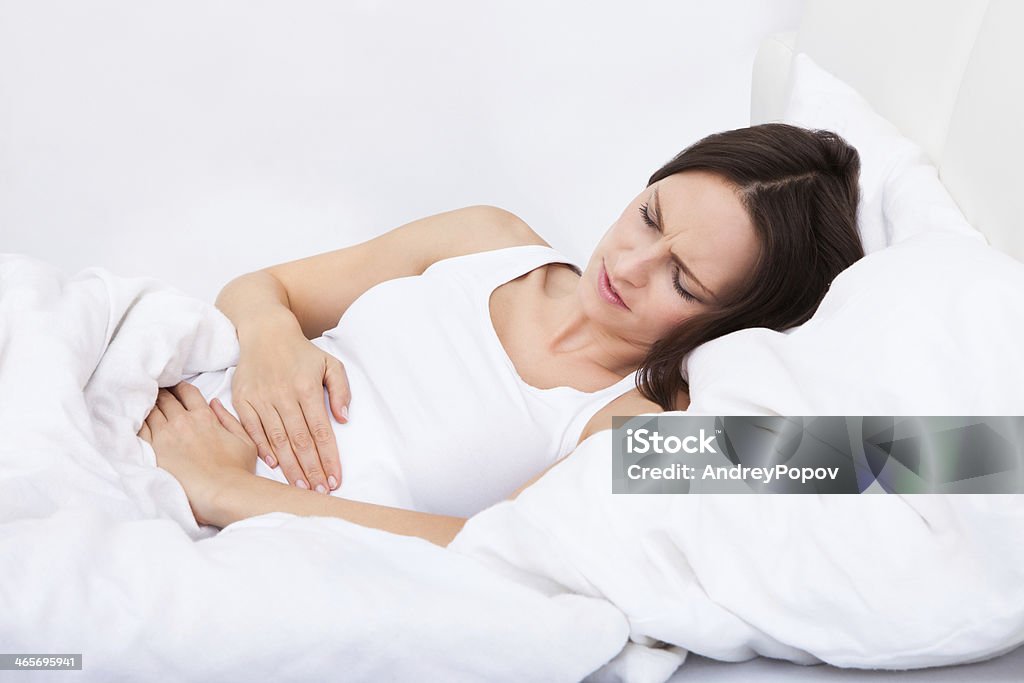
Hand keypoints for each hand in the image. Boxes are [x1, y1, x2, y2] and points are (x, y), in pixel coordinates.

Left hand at [138, 382, 257, 525]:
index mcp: (205, 416)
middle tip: (155, 393)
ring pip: (151, 411)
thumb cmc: (237, 470)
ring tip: (142, 405)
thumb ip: (228, 419)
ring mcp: (166, 435)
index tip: (174, 387)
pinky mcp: (154, 451)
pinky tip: (135, 422)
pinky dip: (137, 423)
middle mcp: (183, 421)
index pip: (187, 392)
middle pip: (166, 399)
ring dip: (148, 406)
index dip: (179, 387)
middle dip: (161, 393)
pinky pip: (140, 430)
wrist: (222, 492)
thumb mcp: (244, 440)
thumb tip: (215, 403)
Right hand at [231, 337, 349, 493]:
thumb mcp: (331, 363)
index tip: (335, 478)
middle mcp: (283, 395)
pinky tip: (274, 467)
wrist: (265, 332)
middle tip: (319, 492)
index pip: (321, 431)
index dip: (329, 457)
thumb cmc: (302, 352)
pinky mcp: (242, 400)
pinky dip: (263, 449)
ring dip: (289, 466)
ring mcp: (261, 398)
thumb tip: (344, 419)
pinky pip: (253, 430)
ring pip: (277, 440)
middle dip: (311, 469)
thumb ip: (341, 390)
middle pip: (299, 440)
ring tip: (300, 488)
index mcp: (306, 388)